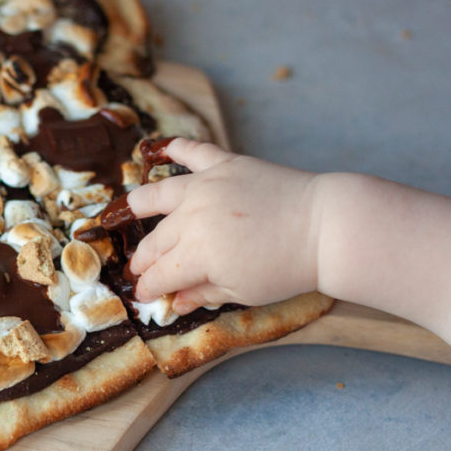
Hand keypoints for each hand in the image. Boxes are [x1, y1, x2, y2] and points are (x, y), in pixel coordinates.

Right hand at [127, 138, 320, 313]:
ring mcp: (206, 187)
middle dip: (144, 260)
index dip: (149, 288)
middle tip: (140, 268)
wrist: (325, 227)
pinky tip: (160, 149)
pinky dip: (176, 148)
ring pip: (158, 195)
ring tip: (124, 211)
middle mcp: (191, 218)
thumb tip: (175, 302)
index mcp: (195, 256)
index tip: (144, 296)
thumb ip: (203, 294)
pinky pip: (194, 152)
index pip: (160, 275)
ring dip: (138, 205)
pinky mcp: (225, 164)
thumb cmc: (287, 268)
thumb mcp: (243, 292)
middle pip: (156, 242)